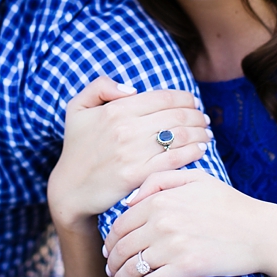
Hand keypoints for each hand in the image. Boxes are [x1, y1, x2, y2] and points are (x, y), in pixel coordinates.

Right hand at [48, 77, 212, 231]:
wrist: (70, 189)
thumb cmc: (77, 147)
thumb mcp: (77, 108)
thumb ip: (100, 86)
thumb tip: (132, 90)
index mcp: (116, 109)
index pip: (164, 97)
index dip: (185, 98)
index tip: (193, 103)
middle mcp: (125, 128)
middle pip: (177, 115)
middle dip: (197, 115)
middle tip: (204, 119)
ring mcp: (132, 153)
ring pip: (180, 135)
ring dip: (200, 132)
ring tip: (206, 134)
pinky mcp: (138, 175)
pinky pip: (175, 159)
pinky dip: (193, 152)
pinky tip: (201, 150)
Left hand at [103, 169, 276, 276]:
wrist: (261, 231)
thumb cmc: (230, 203)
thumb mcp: (196, 178)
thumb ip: (160, 180)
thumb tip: (130, 200)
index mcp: (162, 200)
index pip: (121, 224)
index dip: (110, 241)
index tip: (109, 250)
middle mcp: (163, 222)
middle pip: (122, 247)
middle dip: (112, 262)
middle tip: (111, 270)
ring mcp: (174, 246)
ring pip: (133, 267)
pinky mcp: (186, 267)